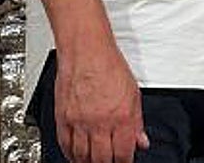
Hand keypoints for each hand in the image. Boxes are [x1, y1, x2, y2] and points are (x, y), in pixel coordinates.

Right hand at [54, 45, 149, 162]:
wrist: (86, 51)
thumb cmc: (109, 65)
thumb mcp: (134, 93)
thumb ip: (137, 121)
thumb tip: (141, 140)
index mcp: (121, 116)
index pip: (123, 152)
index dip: (125, 161)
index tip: (125, 161)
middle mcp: (99, 122)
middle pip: (101, 159)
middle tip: (110, 162)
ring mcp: (79, 122)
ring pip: (82, 156)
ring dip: (88, 162)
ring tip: (94, 161)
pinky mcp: (62, 118)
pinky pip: (65, 145)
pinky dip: (70, 154)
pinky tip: (76, 155)